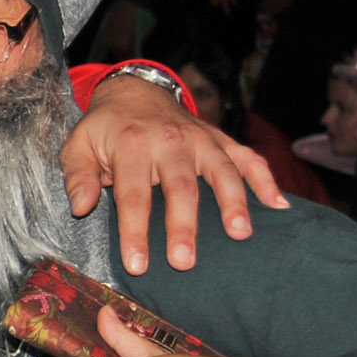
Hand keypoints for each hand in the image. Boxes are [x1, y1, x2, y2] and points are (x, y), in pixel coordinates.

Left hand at [64, 74, 286, 275]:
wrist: (134, 92)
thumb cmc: (105, 128)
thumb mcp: (78, 145)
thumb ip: (77, 175)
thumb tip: (81, 207)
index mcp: (131, 145)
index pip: (133, 195)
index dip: (134, 231)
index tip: (137, 265)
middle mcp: (170, 141)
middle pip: (180, 188)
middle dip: (183, 227)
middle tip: (184, 262)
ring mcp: (200, 139)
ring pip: (221, 172)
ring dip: (233, 203)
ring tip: (240, 234)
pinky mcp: (220, 139)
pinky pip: (247, 158)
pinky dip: (265, 179)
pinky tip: (278, 205)